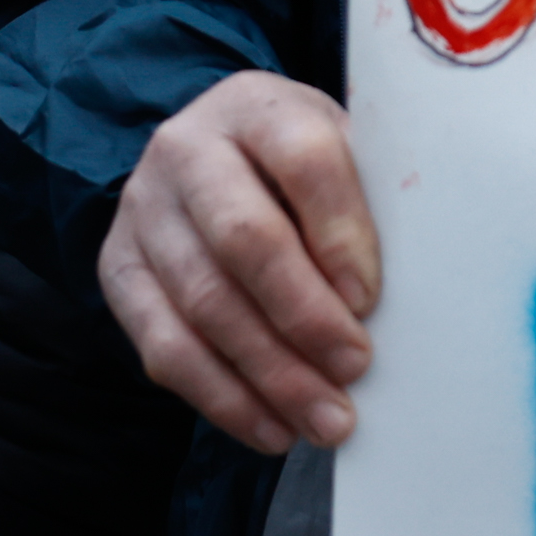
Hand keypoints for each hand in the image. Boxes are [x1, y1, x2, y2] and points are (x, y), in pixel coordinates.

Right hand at [98, 70, 379, 454]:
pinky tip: (272, 427)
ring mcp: (144, 211)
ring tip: (326, 419)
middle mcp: (186, 149)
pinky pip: (164, 348)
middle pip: (243, 236)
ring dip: (271, 374)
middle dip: (304, 316)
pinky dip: (223, 398)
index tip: (371, 298)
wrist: (206, 159)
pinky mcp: (119, 271)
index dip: (341, 232)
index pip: (302, 158)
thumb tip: (416, 297)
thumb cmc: (297, 170)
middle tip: (356, 369)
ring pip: (203, 302)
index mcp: (257, 108)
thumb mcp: (339, 154)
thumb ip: (372, 205)